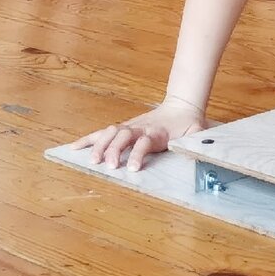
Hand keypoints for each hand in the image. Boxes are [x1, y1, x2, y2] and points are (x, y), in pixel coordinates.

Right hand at [73, 98, 202, 172]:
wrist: (181, 106)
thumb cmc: (187, 124)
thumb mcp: (197, 132)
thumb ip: (197, 141)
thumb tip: (199, 153)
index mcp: (157, 132)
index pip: (144, 142)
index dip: (137, 154)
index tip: (132, 169)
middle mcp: (140, 127)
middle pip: (123, 136)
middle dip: (114, 150)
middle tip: (109, 167)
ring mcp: (129, 126)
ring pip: (110, 133)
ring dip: (99, 146)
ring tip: (91, 161)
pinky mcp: (122, 127)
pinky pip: (103, 132)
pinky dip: (88, 139)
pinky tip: (74, 148)